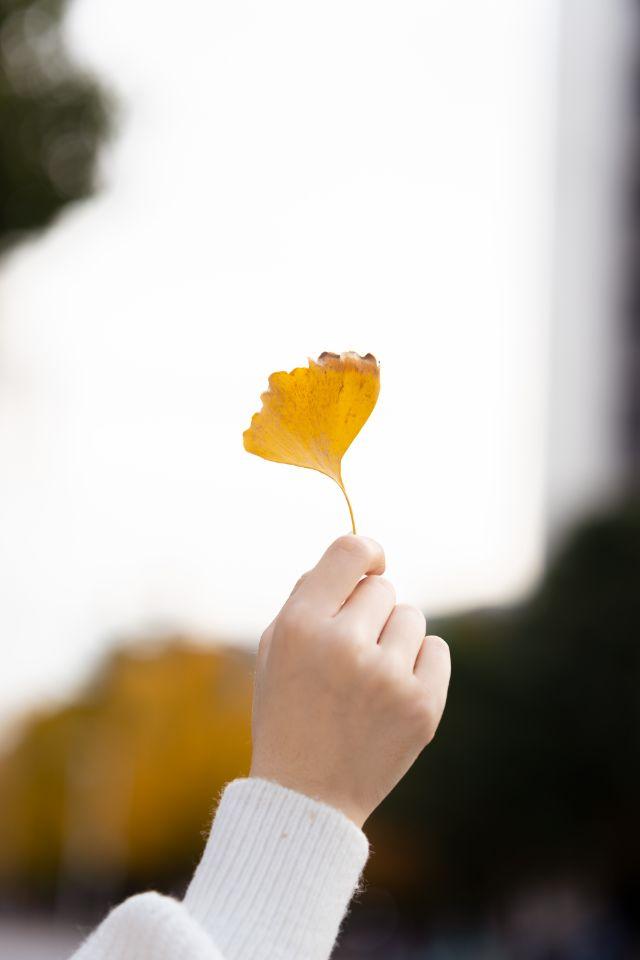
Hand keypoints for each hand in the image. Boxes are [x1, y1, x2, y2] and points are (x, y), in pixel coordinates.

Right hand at [250, 536, 450, 826]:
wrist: (306, 796)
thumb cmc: (288, 711)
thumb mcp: (274, 649)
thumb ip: (310, 596)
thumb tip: (360, 559)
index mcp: (300, 626)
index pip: (350, 551)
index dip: (366, 552)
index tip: (371, 564)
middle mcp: (344, 646)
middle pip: (383, 588)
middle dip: (369, 611)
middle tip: (352, 650)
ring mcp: (387, 677)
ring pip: (411, 617)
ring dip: (394, 638)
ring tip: (370, 677)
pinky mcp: (422, 706)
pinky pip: (437, 649)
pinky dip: (421, 664)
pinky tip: (394, 691)